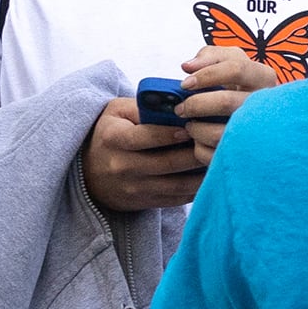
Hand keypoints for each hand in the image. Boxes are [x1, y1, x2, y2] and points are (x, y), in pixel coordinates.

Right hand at [79, 89, 205, 215]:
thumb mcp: (116, 112)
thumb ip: (143, 106)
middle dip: (195, 152)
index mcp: (113, 138)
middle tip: (217, 141)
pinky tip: (210, 176)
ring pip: (176, 184)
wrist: (87, 171)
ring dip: (201, 173)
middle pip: (167, 162)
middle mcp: (122, 166)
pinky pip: (176, 199)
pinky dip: (196, 189)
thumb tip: (176, 106)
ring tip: (220, 158)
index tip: (191, 126)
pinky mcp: (144, 202)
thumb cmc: (109, 133)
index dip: (171, 132)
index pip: (146, 136)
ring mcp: (133, 188)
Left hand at [168, 44, 283, 156]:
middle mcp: (266, 104)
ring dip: (196, 129)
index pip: (236, 68)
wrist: (260, 121)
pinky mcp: (249, 154)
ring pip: (221, 133)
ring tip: (190, 126)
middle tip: (180, 109)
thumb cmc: (239, 87)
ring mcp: (260, 131)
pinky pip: (217, 155)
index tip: (185, 84)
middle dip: (195, 105)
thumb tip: (187, 66)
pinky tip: (200, 143)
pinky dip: (201, 150)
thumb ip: (209, 56)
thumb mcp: (230, 63)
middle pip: (226, 102)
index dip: (206, 75)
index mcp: (263, 78)